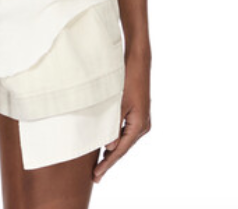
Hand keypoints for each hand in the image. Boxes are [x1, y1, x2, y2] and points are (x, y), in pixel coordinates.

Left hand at [92, 50, 150, 182]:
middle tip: (96, 176)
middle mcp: (142, 125)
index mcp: (139, 125)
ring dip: (112, 151)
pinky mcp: (137, 113)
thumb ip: (113, 126)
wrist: (138, 62)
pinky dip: (116, 140)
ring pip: (124, 141)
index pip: (121, 150)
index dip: (108, 163)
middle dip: (109, 161)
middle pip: (123, 148)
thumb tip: (109, 147)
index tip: (97, 174)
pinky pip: (126, 132)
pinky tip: (107, 144)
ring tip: (99, 164)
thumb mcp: (118, 103)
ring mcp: (140, 119)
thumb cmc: (128, 79)